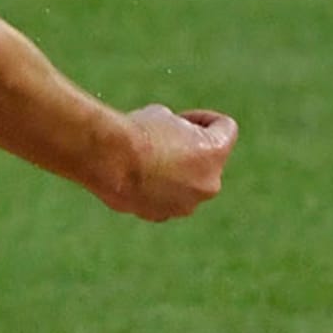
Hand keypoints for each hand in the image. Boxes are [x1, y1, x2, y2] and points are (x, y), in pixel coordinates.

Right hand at [101, 104, 238, 221]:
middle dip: (186, 149)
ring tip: (138, 157)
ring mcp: (186, 204)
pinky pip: (162, 198)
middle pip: (206, 161)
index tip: (179, 118)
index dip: (201, 118)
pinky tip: (128, 174)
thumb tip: (171, 142)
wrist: (108, 158)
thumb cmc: (136, 131)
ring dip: (169, 171)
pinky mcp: (160, 215)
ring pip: (184, 183)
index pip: (225, 128)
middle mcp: (208, 183)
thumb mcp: (160, 116)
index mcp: (214, 152)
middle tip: (155, 138)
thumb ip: (177, 130)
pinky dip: (151, 187)